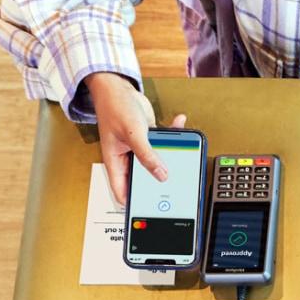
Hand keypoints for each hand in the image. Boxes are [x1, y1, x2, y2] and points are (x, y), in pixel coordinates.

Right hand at [84, 72, 186, 205]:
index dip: (133, 204)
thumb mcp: (133, 134)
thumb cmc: (115, 107)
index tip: (147, 212)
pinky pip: (164, 145)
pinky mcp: (149, 140)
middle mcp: (127, 159)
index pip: (122, 191)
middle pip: (143, 180)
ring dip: (170, 160)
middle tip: (176, 191)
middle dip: (157, 185)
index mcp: (115, 162)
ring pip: (156, 163)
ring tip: (185, 158)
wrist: (117, 87)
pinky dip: (174, 136)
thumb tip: (162, 175)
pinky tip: (180, 125)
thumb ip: (147, 156)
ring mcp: (139, 150)